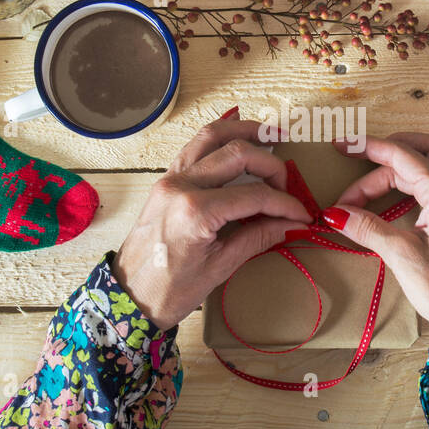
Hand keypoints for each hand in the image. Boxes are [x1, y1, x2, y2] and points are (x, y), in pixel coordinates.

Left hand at [112, 112, 310, 328]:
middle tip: (288, 186)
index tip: (301, 214)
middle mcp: (181, 186)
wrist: (127, 297)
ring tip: (270, 135)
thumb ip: (258, 237)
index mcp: (196, 212)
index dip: (284, 203)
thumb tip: (291, 224)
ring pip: (211, 136)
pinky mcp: (164, 181)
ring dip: (243, 131)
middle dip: (271, 165)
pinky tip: (236, 135)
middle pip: (237, 154)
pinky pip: (194, 147)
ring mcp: (169, 179)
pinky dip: (218, 137)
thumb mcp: (220, 268)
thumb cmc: (169, 290)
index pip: (255, 195)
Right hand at [323, 127, 428, 332]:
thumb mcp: (402, 256)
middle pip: (415, 157)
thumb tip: (336, 213)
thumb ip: (368, 228)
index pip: (401, 157)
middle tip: (351, 193)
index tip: (341, 146)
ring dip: (408, 157)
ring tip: (378, 166)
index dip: (368, 148)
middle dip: (379, 166)